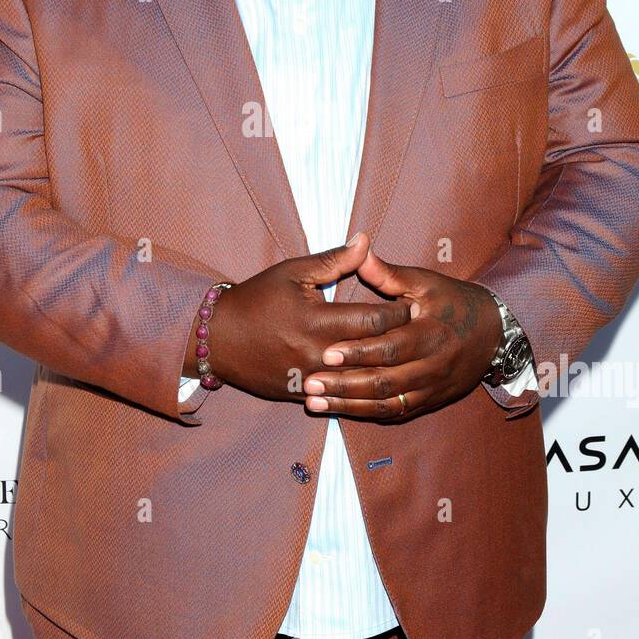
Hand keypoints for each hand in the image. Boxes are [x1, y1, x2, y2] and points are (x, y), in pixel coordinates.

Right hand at [183, 231, 413, 400]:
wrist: (217, 339)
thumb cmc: (257, 299)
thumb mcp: (293, 272)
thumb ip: (334, 260)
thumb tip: (365, 240)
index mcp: (317, 319)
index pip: (373, 320)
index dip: (398, 313)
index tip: (414, 306)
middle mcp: (316, 353)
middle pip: (372, 353)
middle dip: (399, 343)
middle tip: (421, 335)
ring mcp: (309, 379)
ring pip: (360, 381)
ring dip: (384, 371)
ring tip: (406, 360)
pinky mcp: (301, 395)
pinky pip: (339, 398)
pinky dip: (361, 391)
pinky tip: (380, 383)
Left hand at [301, 243, 502, 419]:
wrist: (494, 332)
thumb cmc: (455, 302)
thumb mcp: (427, 282)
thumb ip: (390, 274)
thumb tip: (360, 254)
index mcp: (430, 334)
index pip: (389, 348)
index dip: (358, 353)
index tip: (326, 354)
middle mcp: (432, 366)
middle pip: (384, 382)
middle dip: (344, 385)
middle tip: (309, 384)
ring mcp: (431, 388)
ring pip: (387, 404)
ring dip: (350, 405)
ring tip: (316, 402)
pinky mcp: (430, 401)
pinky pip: (397, 413)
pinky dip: (368, 413)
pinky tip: (341, 410)